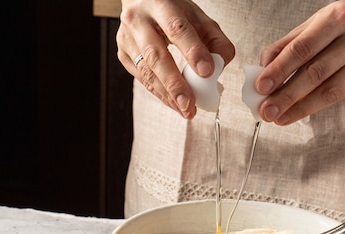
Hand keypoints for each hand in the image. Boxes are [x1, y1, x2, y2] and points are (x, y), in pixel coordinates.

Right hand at [117, 0, 234, 118]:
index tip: (207, 72)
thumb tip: (220, 65)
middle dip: (174, 83)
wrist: (141, 2)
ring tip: (186, 110)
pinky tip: (174, 104)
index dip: (192, 51)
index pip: (177, 28)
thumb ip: (215, 40)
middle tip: (190, 104)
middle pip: (156, 55)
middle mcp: (138, 20)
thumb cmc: (172, 11)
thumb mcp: (198, 17)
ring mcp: (127, 38)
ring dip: (167, 95)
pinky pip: (142, 79)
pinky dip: (160, 94)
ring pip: (146, 72)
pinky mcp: (123, 54)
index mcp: (160, 3)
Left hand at [255, 0, 344, 124]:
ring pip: (328, 91)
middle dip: (287, 95)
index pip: (302, 49)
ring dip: (299, 108)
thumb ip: (287, 45)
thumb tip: (263, 69)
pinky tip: (296, 113)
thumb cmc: (343, 22)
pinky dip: (313, 107)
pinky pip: (337, 97)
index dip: (280, 70)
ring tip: (279, 117)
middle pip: (315, 73)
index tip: (261, 86)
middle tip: (267, 109)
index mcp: (336, 19)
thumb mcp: (313, 23)